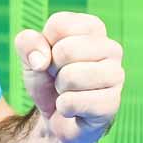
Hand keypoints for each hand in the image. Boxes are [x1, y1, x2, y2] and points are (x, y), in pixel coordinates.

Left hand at [14, 11, 123, 142]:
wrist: (56, 118)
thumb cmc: (48, 79)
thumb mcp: (30, 56)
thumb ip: (27, 43)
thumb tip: (41, 60)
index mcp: (93, 28)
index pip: (59, 25)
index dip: (45, 45)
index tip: (52, 57)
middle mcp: (111, 48)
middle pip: (65, 50)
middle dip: (52, 69)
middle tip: (60, 77)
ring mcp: (116, 76)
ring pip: (71, 76)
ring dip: (60, 89)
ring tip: (68, 91)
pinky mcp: (112, 103)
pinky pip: (72, 102)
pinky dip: (64, 108)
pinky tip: (74, 109)